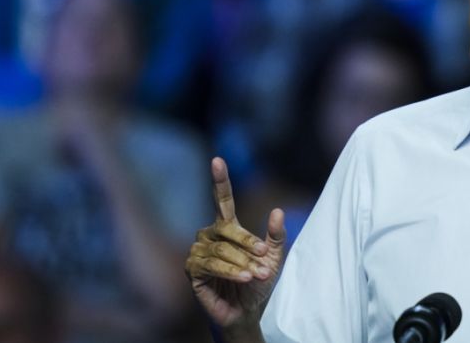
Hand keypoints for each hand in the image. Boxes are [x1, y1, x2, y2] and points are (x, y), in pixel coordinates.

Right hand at [185, 157, 285, 330]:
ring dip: (242, 263)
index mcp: (227, 227)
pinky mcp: (192, 269)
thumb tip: (277, 210)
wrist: (247, 311)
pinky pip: (210, 264)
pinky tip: (243, 278)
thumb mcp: (272, 258)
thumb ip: (275, 235)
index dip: (220, 180)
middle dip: (247, 243)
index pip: (222, 200)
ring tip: (256, 275)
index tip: (217, 160)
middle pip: (226, 228)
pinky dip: (229, 271)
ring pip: (220, 249)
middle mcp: (209, 235)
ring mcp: (198, 251)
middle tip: (263, 258)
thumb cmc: (257, 282)